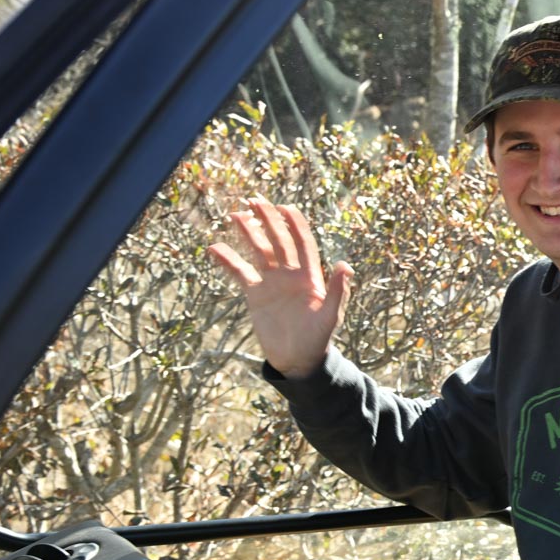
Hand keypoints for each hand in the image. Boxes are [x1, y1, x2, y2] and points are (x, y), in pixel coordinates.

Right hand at [209, 199, 352, 379]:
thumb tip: (344, 265)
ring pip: (259, 251)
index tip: (284, 207)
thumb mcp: (330, 315)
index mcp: (310, 276)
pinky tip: (215, 248)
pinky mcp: (256, 294)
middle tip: (255, 200)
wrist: (297, 359)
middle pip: (279, 241)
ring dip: (249, 233)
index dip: (294, 224)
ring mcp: (272, 282)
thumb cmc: (318, 338)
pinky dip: (229, 260)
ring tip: (236, 215)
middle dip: (269, 220)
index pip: (302, 243)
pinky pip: (240, 272)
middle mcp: (290, 274)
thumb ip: (337, 291)